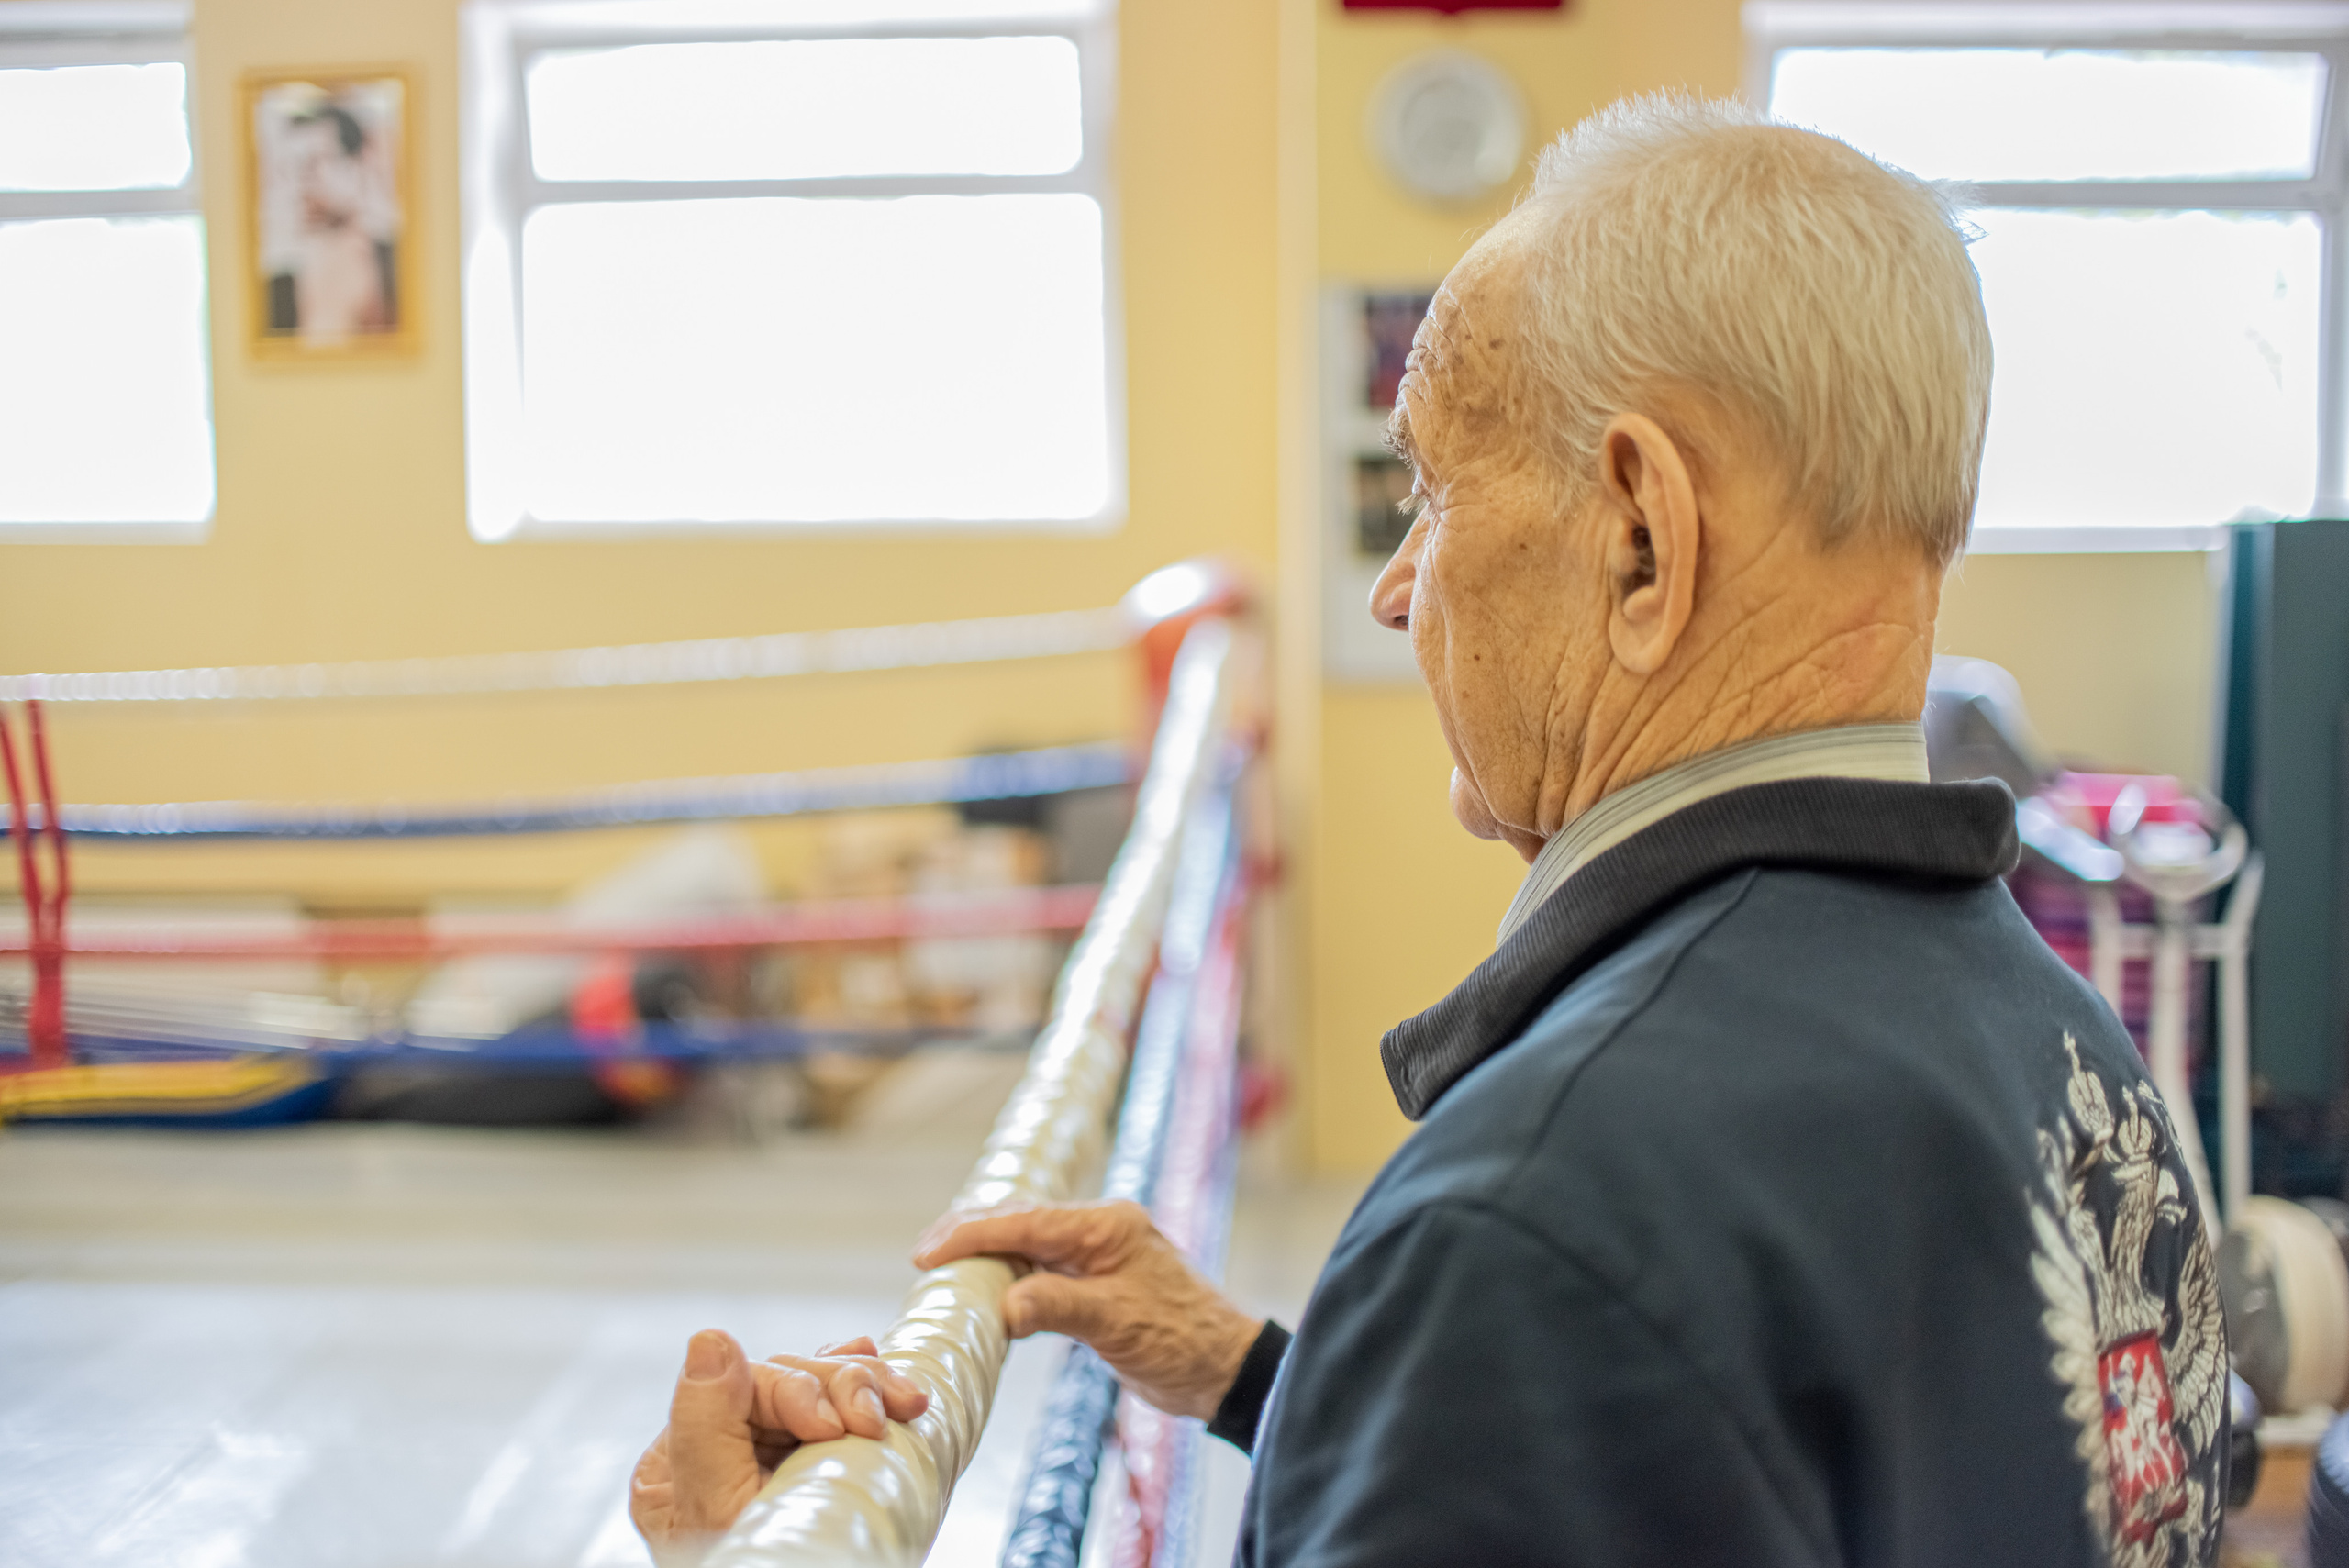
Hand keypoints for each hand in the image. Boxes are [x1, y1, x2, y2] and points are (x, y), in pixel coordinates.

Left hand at [629, 1330, 927, 1561]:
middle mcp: (712, 1458)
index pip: (735, 1388)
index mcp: (672, 1470)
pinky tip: (879, 1370)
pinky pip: (832, 1407)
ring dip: (867, 1386)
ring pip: (817, 1386)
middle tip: (884, 1416)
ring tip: (905, 1402)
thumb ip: (707, 1429)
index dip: (796, 1391)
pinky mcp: (808, 1470)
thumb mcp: (718, 1511)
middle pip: (783, 1380)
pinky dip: (862, 1385)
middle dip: (841, 1387)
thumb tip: (708, 1341)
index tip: (839, 1428)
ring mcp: (763, 1462)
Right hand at [913, 1199, 1261, 1421]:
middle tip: (924, 1258)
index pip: (1026, 1220)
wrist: (1224, 1369)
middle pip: (1022, 1222)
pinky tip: (989, 1293)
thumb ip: (1058, 1308)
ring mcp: (1100, 1256)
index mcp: (1107, 1226)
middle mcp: (1101, 1232)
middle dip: (972, 1236)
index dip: (972, 1233)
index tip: (927, 1252)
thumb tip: (1003, 1307)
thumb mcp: (1116, 1325)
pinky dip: (1011, 1278)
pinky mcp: (1098, 1284)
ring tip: (944, 1272)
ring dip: (989, 1255)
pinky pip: (1042, 1269)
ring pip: (1029, 1244)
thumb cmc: (1182, 1342)